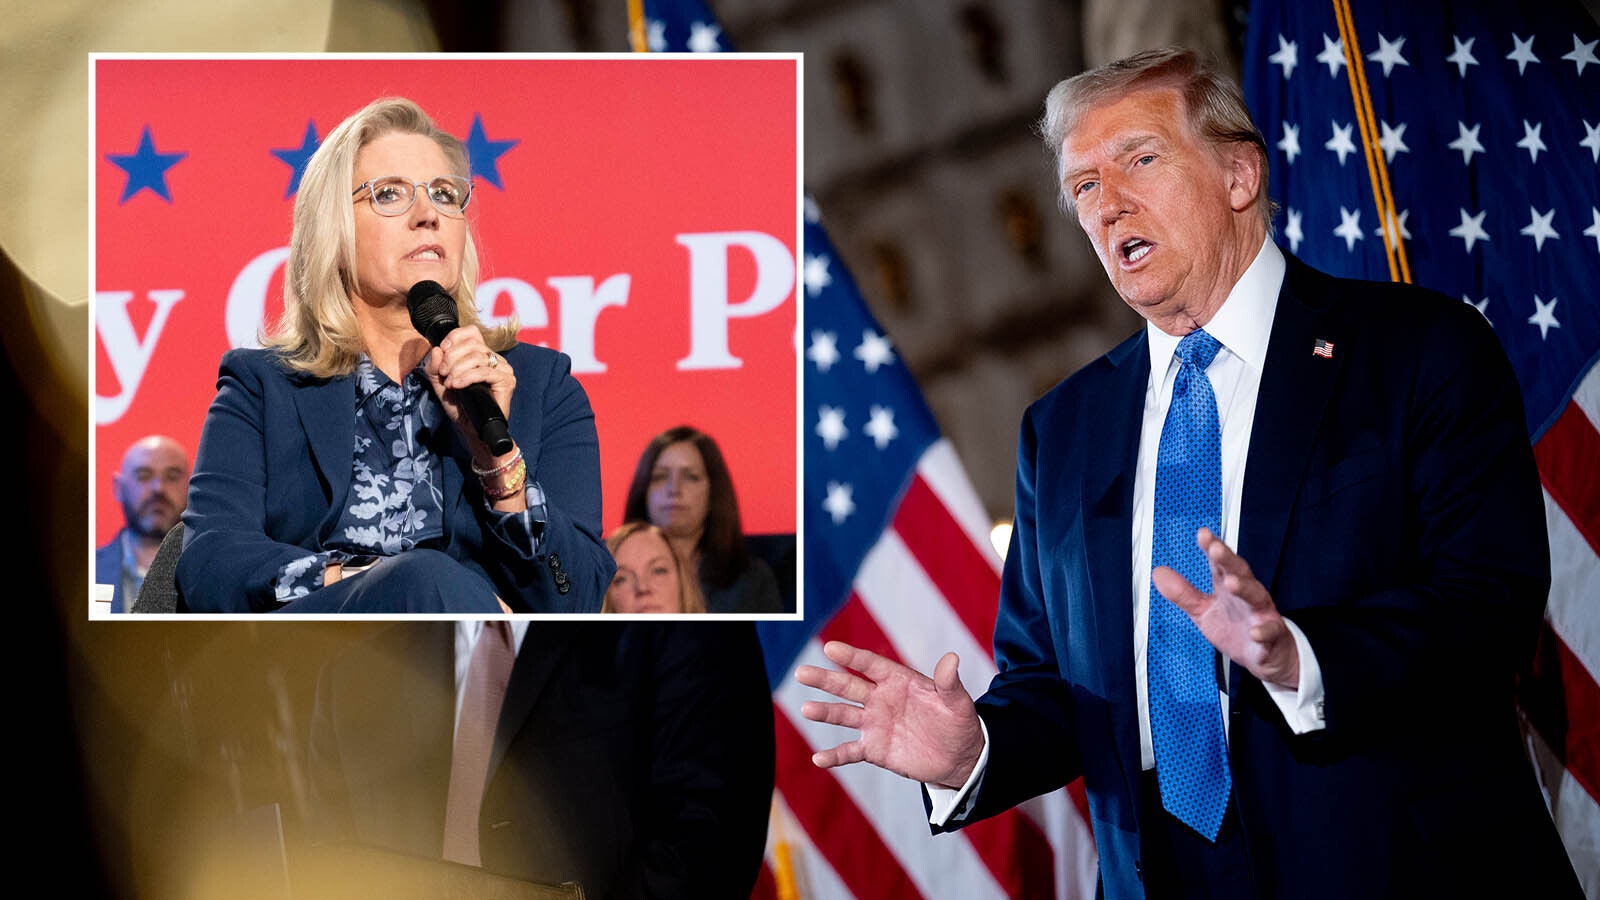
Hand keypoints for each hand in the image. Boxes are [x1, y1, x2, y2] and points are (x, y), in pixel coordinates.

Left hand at [423, 326, 516, 460]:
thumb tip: (436, 349)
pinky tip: (458, 385)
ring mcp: (503, 369)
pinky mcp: (507, 381)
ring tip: (451, 384)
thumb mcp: (440, 384)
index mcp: (481, 354)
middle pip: (472, 343)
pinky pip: (485, 371)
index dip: (454, 338)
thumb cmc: (461, 407)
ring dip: (458, 369)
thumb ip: (434, 367)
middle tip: (443, 373)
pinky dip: (467, 377)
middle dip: (452, 357)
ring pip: (478, 356)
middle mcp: (494, 358)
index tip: (442, 351)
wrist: (473, 430)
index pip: (471, 332)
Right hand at [795, 640, 984, 788]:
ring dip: (825, 713)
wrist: (958, 757)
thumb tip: (951, 659)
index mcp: (898, 681)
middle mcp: (880, 699)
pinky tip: (818, 758)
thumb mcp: (957, 702)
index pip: (870, 665)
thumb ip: (949, 682)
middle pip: (848, 686)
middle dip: (825, 679)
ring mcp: (874, 724)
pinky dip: (834, 756)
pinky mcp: (874, 749)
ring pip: (843, 716)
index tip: (830, 648)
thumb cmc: (958, 723)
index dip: (851, 656)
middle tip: (801, 672)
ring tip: (806, 709)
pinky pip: (850, 751)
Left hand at [1153, 527, 1299, 687]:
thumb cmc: (1236, 628)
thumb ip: (1183, 593)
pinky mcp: (1270, 635)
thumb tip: (1158, 573)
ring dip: (1244, 588)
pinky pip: (1269, 631)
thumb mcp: (1203, 611)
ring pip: (1256, 597)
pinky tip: (1255, 632)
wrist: (1266, 655)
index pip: (1220, 563)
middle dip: (1228, 560)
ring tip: (1231, 582)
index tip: (1203, 534)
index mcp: (1229, 587)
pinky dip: (1263, 631)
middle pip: (1240, 572)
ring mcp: (1261, 614)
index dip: (1212, 548)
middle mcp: (1246, 595)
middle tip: (1215, 549)